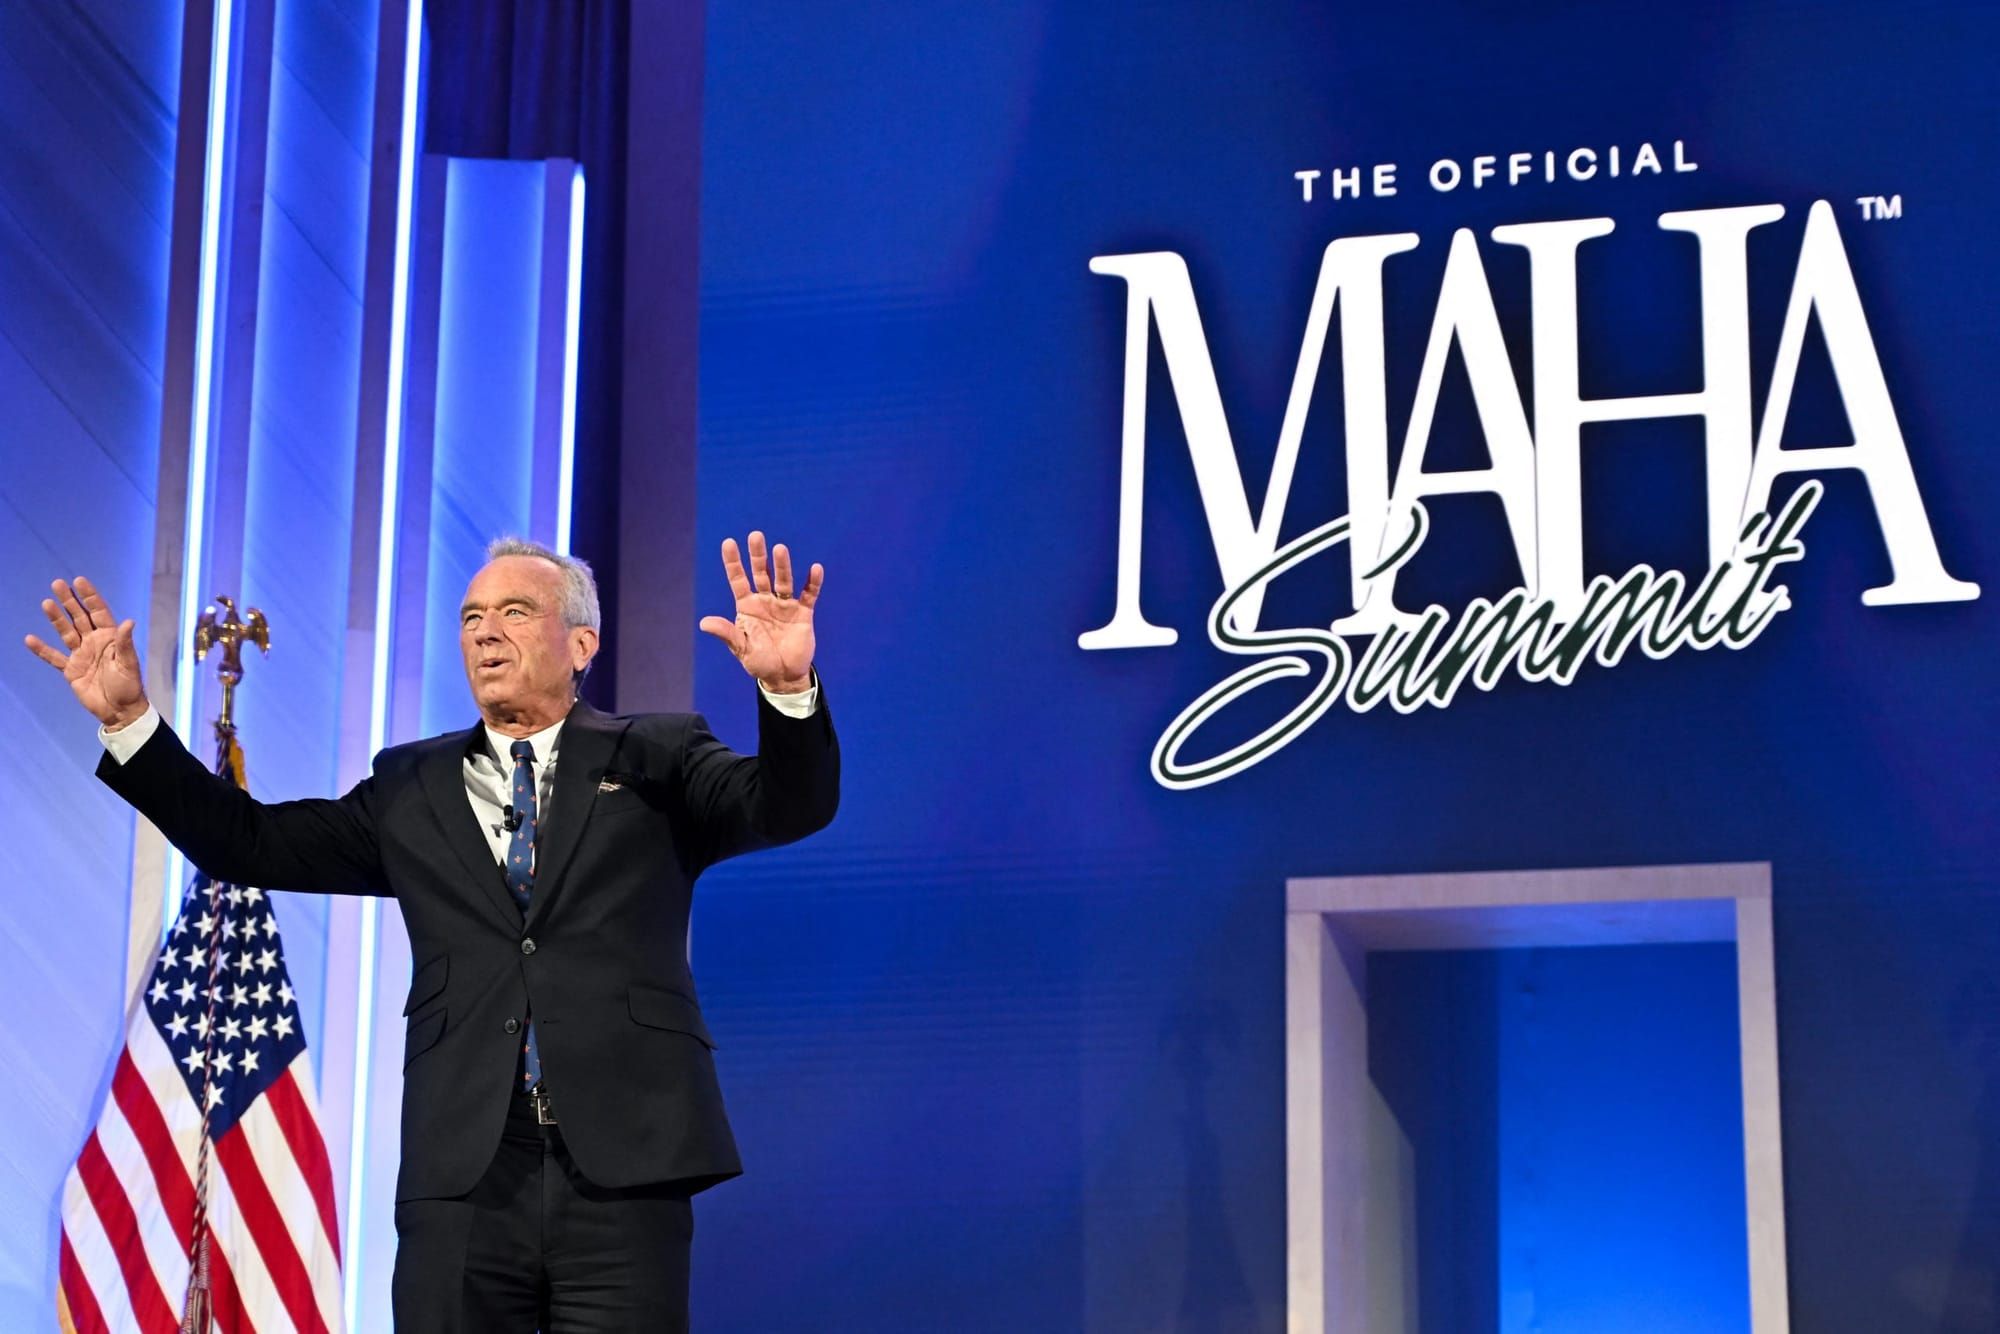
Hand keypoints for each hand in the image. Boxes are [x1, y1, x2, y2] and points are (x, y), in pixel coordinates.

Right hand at [24, 577, 149, 728]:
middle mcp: (94, 642)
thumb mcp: (128, 664)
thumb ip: (125, 643)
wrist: (119, 711)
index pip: (98, 612)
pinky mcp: (71, 670)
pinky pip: (53, 657)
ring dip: (56, 618)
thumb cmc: (129, 686)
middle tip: (57, 583)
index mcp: (110, 638)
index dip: (89, 597)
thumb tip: (128, 622)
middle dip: (69, 601)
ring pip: (65, 632)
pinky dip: (42, 649)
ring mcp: (81, 655)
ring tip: (46, 603)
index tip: (79, 581)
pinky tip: (30, 639)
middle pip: (79, 617)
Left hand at [698, 532, 821, 692]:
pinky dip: (812, 582)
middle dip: (758, 556)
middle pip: (761, 573)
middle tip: (756, 536)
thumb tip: (703, 623)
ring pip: (783, 580)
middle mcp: (765, 601)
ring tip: (780, 549)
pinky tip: (814, 568)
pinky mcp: (803, 613)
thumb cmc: (759, 662)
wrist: (784, 676)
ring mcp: (784, 605)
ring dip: (782, 565)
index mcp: (747, 606)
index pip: (738, 580)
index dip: (733, 562)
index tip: (728, 542)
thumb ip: (727, 633)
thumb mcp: (741, 648)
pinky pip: (809, 594)